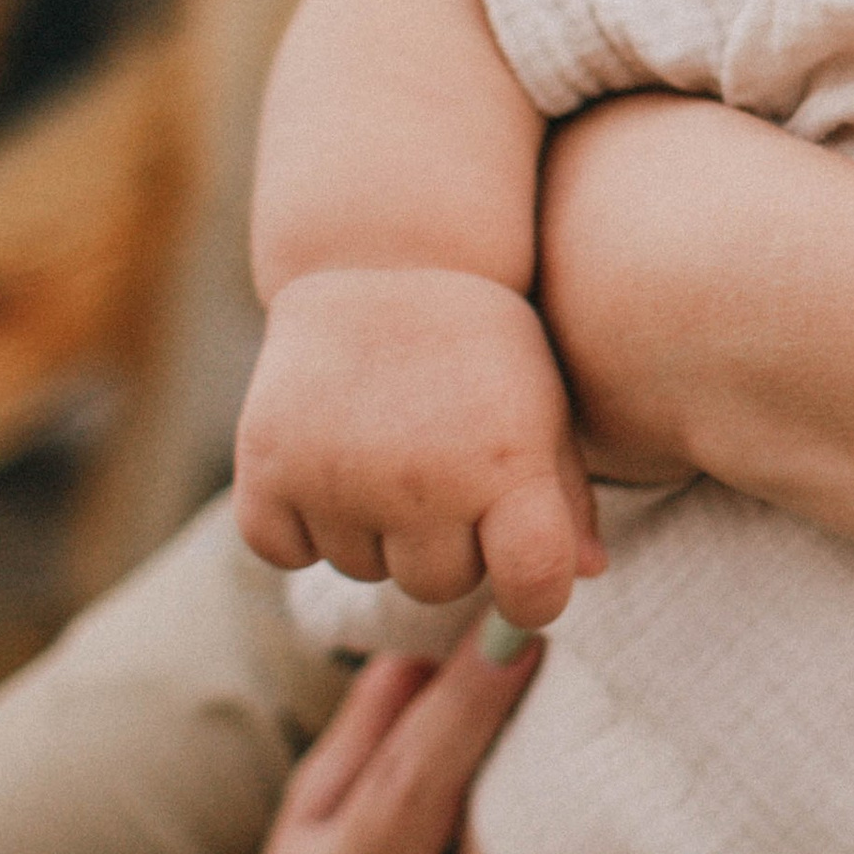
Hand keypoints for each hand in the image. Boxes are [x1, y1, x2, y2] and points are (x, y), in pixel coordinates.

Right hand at [235, 266, 605, 627]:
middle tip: (442, 476)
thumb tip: (586, 575)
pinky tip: (326, 466)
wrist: (380, 258)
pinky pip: (284, 549)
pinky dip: (299, 524)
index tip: (523, 575)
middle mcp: (421, 481)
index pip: (532, 588)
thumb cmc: (478, 341)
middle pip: (439, 585)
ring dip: (374, 530)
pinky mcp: (267, 468)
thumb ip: (565, 497)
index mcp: (505, 463)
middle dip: (448, 547)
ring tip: (385, 451)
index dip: (534, 596)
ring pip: (363, 568)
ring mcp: (337, 478)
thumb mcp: (543, 404)